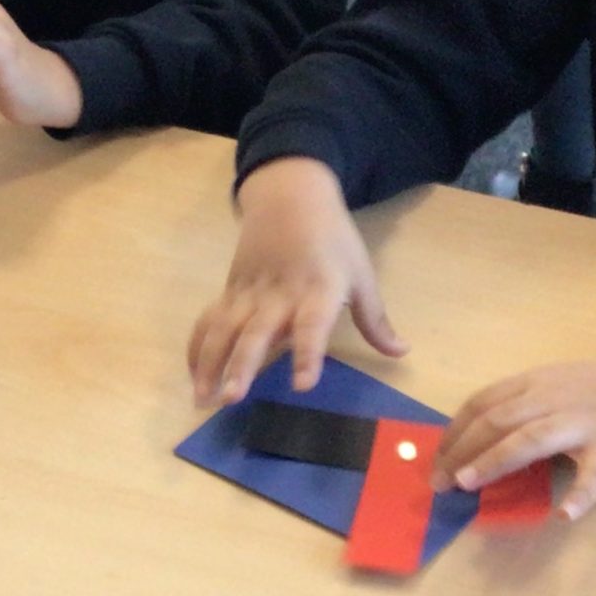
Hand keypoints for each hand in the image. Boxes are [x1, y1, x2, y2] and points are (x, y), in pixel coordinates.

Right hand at [188, 157, 406, 405]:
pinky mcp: (230, 291)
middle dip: (242, 365)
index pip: (313, 327)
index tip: (303, 386)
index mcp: (319, 290)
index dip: (308, 355)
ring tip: (203, 398)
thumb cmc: (332, 240)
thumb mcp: (361, 274)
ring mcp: (249, 293)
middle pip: (256, 332)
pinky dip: (197, 348)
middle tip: (232, 398)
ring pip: (223, 329)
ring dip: (210, 363)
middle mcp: (280, 294)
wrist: (290, 197)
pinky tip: (193, 376)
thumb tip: (402, 353)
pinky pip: (209, 321)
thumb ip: (374, 320)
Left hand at [433, 360, 595, 520]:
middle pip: (498, 421)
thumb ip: (526, 408)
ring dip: (496, 461)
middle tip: (440, 483)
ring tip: (471, 484)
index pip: (483, 403)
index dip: (454, 431)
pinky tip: (564, 515)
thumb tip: (481, 443)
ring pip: (532, 439)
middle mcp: (555, 398)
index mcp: (538, 383)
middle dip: (462, 451)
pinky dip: (580, 494)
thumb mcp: (562, 389)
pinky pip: (595, 473)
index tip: (436, 459)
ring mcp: (585, 421)